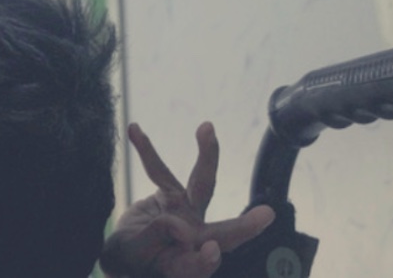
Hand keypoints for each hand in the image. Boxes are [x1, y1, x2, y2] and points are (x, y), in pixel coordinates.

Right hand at [99, 123, 274, 277]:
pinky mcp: (171, 196)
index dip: (205, 260)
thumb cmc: (131, 258)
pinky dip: (146, 151)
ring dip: (207, 156)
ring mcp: (186, 214)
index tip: (210, 251)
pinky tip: (134, 130)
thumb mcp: (134, 251)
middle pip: (223, 232)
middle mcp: (194, 239)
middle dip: (245, 227)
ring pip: (202, 185)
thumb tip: (178, 223)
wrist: (125, 249)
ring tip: (207, 128)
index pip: (200, 264)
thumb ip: (156, 235)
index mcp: (184, 264)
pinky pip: (158, 171)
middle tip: (267, 215)